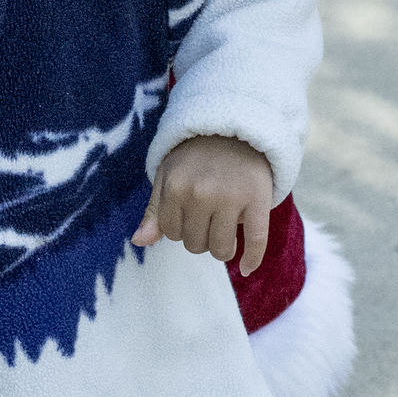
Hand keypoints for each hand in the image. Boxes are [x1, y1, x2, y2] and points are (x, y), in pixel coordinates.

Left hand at [134, 130, 274, 275]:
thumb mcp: (167, 175)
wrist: (235, 129)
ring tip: (224, 230)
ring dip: (222, 248)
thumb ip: (154, 211)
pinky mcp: (258, 199)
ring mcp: (231, 197)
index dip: (179, 228)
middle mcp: (201, 193)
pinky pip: (255, 240)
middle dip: (200, 237)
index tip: (189, 212)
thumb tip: (139, 242)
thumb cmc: (196, 157)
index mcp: (175, 187)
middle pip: (195, 245)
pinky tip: (246, 268)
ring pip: (221, 249)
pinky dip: (251, 259)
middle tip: (209, 215)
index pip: (171, 233)